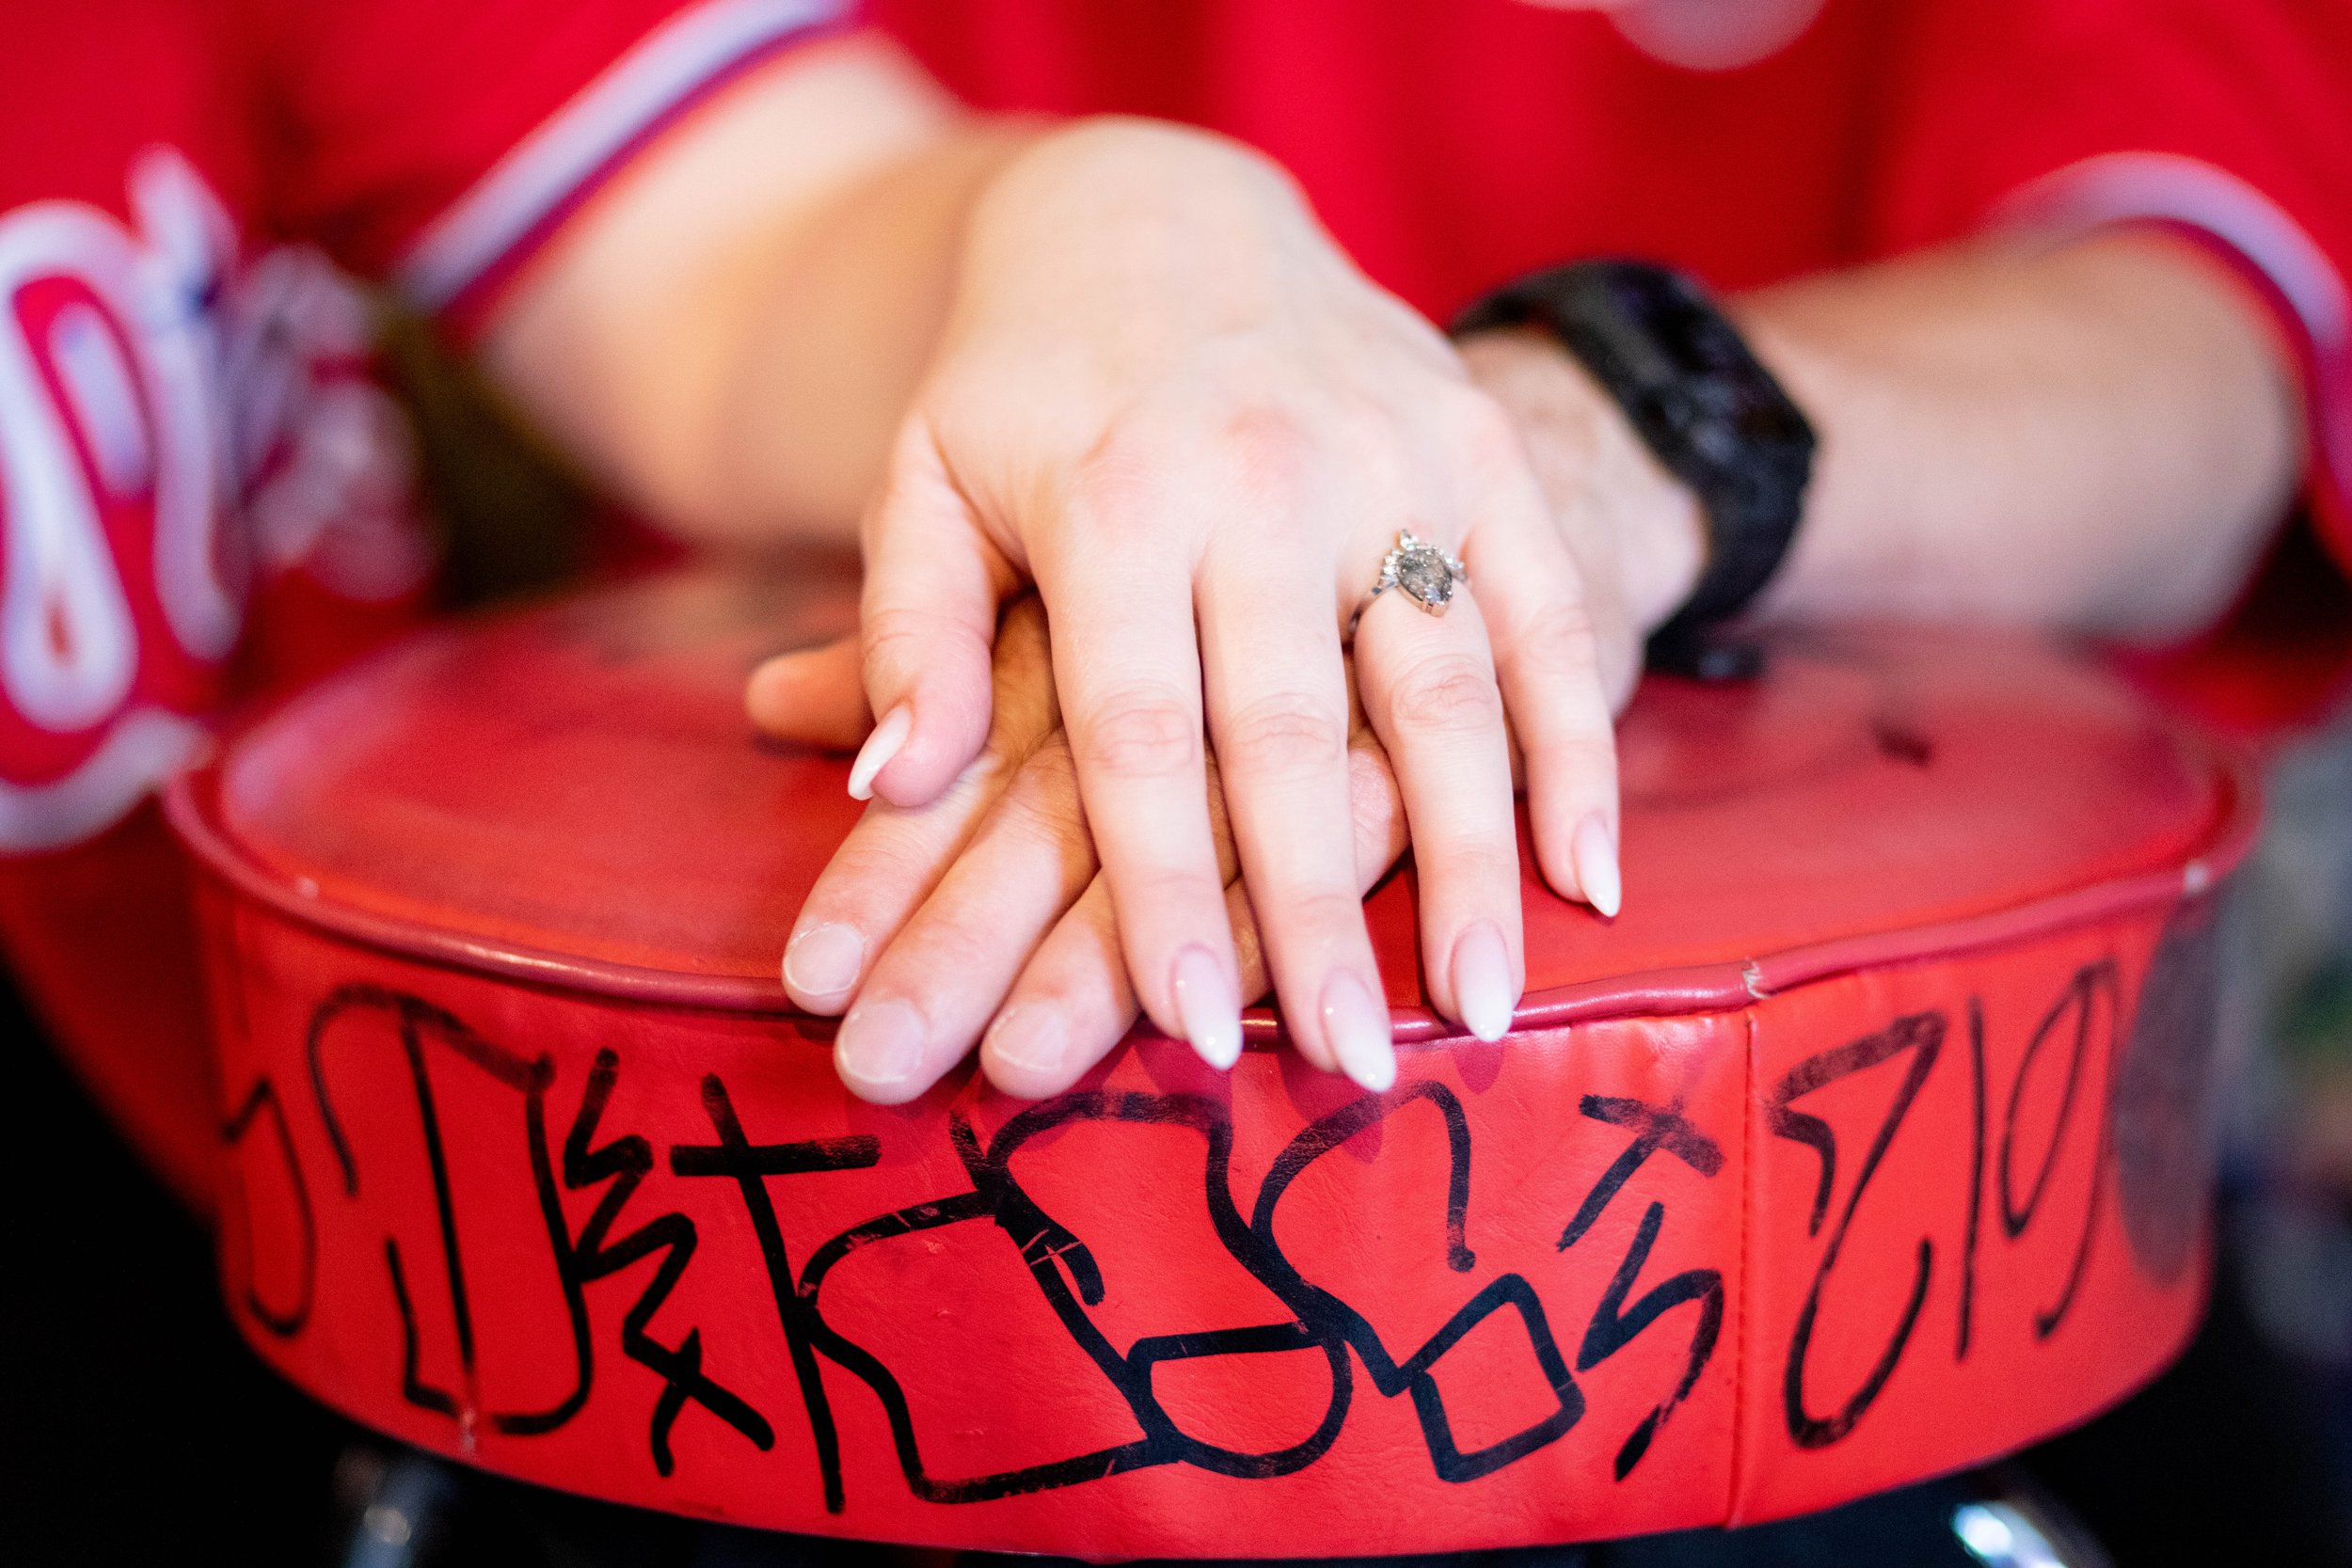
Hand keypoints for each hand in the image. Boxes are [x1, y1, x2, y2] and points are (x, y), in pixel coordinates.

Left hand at [802, 118, 1623, 1093]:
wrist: (1163, 212)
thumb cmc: (1026, 388)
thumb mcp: (925, 483)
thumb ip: (904, 634)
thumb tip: (888, 787)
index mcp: (1110, 501)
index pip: (1137, 738)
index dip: (1164, 894)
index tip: (1185, 1032)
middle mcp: (1257, 481)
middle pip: (1290, 736)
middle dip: (1317, 914)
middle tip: (1351, 1066)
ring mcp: (1386, 460)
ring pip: (1440, 686)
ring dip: (1471, 855)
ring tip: (1482, 1004)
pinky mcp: (1473, 449)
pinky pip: (1540, 612)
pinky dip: (1574, 743)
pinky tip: (1590, 874)